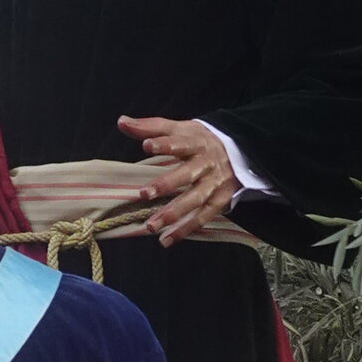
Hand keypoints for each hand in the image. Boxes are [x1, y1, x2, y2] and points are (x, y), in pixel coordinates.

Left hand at [116, 114, 236, 244]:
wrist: (239, 150)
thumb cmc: (199, 140)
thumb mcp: (179, 128)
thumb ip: (150, 126)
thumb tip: (121, 122)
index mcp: (196, 143)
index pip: (180, 142)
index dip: (164, 144)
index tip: (147, 145)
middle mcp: (207, 164)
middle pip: (187, 174)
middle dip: (166, 184)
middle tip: (143, 194)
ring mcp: (215, 183)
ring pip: (195, 200)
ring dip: (173, 214)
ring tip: (151, 225)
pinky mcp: (220, 200)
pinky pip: (203, 217)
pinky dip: (186, 230)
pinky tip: (167, 239)